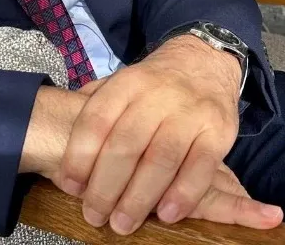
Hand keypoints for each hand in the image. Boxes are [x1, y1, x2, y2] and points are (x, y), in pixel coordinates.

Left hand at [56, 35, 281, 234]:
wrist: (205, 62)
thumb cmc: (154, 86)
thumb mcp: (122, 83)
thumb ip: (97, 109)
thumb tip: (65, 152)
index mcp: (127, 83)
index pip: (96, 120)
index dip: (79, 156)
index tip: (69, 187)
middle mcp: (157, 95)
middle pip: (126, 145)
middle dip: (106, 186)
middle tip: (94, 215)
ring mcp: (190, 112)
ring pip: (160, 160)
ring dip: (139, 198)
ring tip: (123, 223)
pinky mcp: (219, 131)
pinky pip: (200, 167)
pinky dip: (182, 195)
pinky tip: (166, 215)